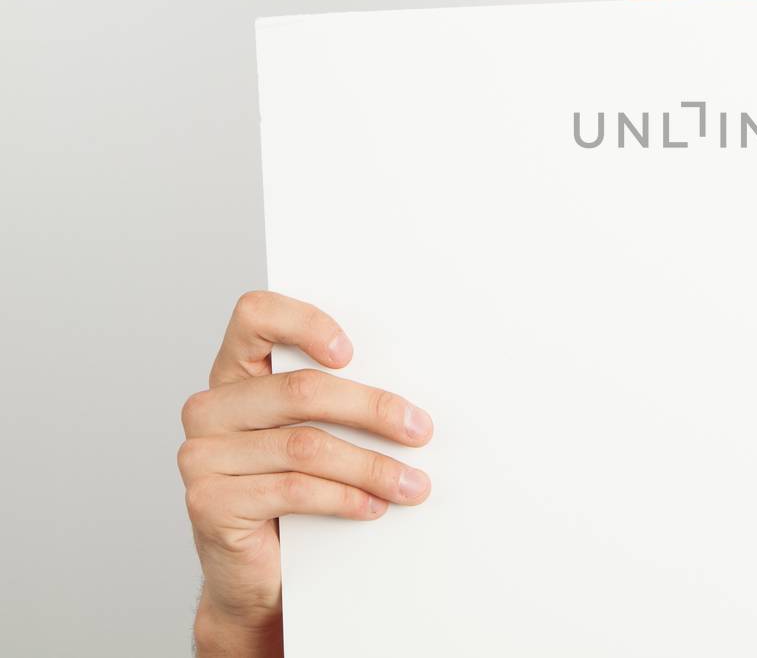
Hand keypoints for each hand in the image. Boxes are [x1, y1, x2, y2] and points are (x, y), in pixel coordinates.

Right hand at [178, 291, 434, 655]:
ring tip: (412, 483)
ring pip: (305, 446)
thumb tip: (408, 398)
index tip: (352, 352)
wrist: (255, 574)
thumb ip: (334, 403)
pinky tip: (373, 506)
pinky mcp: (208, 502)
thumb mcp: (311, 436)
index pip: (255, 316)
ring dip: (371, 466)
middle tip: (420, 430)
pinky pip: (292, 490)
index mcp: (235, 374)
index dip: (304, 324)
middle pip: (301, 390)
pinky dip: (344, 497)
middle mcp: (210, 408)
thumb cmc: (292, 495)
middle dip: (372, 409)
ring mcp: (202, 456)